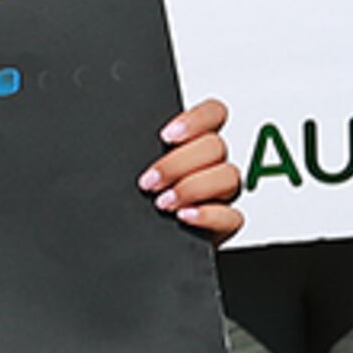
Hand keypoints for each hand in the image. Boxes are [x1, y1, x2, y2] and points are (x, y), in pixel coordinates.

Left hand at [142, 97, 240, 241]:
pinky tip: (184, 215)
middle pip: (215, 147)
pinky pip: (232, 216)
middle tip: (149, 182)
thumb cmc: (133, 197)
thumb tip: (121, 140)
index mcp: (193, 142)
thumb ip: (139, 148)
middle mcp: (210, 164)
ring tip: (162, 202)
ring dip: (193, 188)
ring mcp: (219, 193)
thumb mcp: (131, 166)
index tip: (166, 136)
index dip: (196, 120)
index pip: (213, 114)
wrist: (131, 238)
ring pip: (228, 177)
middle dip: (178, 164)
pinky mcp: (223, 223)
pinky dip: (209, 215)